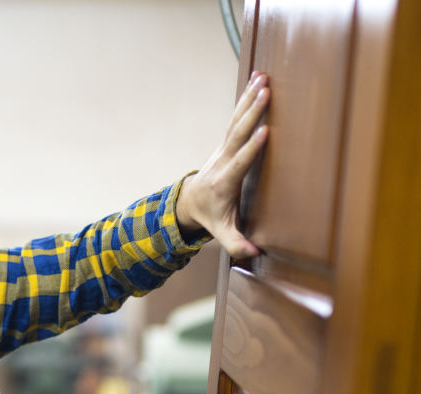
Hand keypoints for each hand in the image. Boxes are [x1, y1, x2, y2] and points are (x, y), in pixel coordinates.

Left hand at [177, 72, 270, 258]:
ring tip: (264, 78)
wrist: (188, 201)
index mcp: (224, 182)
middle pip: (237, 134)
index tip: (265, 131)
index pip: (239, 163)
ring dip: (250, 99)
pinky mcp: (226, 142)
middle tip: (267, 92)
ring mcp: (222, 149)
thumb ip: (235, 242)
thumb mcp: (220, 232)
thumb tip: (252, 254)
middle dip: (252, 113)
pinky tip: (259, 80)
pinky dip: (247, 99)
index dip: (251, 149)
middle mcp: (222, 161)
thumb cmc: (209, 216)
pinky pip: (236, 118)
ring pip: (236, 121)